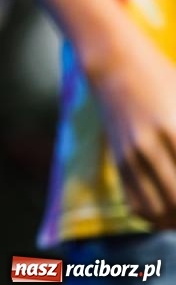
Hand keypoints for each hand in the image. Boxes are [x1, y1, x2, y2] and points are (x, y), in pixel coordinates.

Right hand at [90, 28, 175, 227]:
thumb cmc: (162, 77)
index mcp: (174, 131)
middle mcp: (150, 149)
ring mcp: (131, 157)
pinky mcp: (118, 161)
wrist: (114, 64)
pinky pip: (136, 203)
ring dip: (175, 220)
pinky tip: (168, 214)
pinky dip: (155, 218)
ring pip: (158, 211)